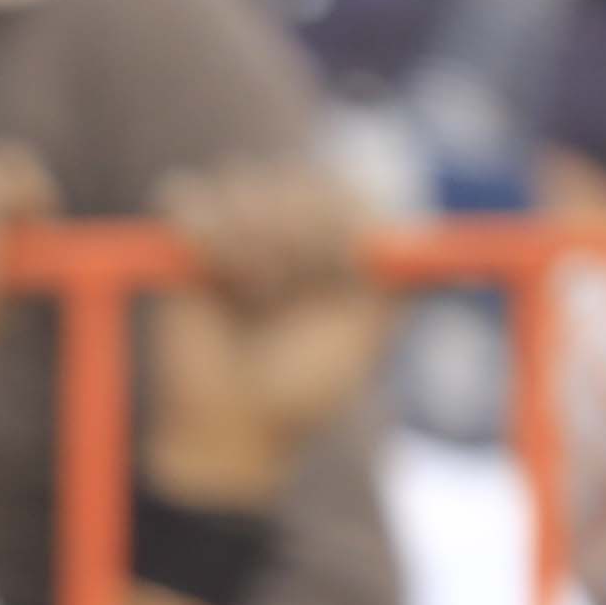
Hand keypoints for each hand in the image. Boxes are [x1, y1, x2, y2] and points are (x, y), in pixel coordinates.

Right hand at [142, 159, 393, 515]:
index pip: (345, 187)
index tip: (331, 276)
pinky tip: (205, 276)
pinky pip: (184, 197)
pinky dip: (195, 232)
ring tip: (245, 296)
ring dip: (238, 243)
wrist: (231, 428)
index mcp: (348, 237)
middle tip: (275, 298)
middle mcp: (299, 221)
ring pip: (240, 182)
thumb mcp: (368, 336)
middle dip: (285, 239)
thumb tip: (420, 233)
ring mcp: (241, 226)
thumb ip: (397, 280)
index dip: (334, 225)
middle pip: (293, 176)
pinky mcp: (187, 238)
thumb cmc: (305, 389)